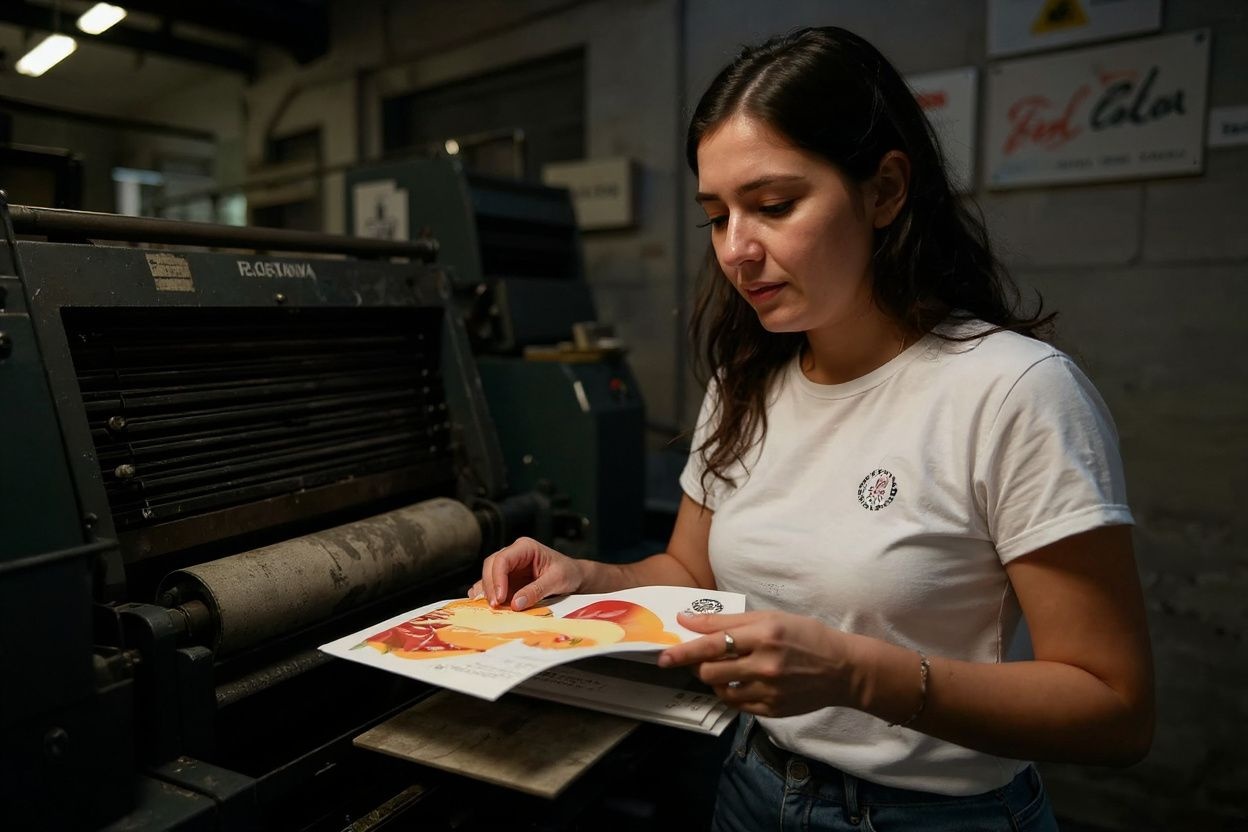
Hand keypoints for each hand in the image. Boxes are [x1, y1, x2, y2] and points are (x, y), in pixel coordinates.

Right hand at [467, 536, 585, 610]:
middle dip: (490, 586)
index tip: (500, 598)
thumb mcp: (557, 580)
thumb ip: (536, 590)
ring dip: (488, 592)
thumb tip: (516, 604)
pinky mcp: (508, 580)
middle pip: (491, 566)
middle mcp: (514, 555)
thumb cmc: (568, 573)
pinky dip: (489, 596)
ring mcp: (509, 568)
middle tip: (495, 606)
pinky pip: (493, 586)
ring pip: (488, 576)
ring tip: (493, 608)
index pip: (503, 559)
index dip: (497, 578)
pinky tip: (489, 606)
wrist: (574, 578)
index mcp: (525, 547)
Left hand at [658, 610, 865, 716]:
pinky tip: (742, 682)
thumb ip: (727, 621)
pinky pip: (737, 705)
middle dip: (699, 666)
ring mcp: (769, 691)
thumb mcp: (770, 618)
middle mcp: (765, 664)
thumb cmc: (805, 636)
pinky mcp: (772, 710)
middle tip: (703, 659)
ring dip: (714, 680)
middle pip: (710, 671)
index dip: (684, 651)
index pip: (711, 644)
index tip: (664, 654)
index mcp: (764, 635)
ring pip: (720, 690)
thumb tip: (688, 619)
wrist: (842, 668)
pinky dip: (731, 693)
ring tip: (727, 669)